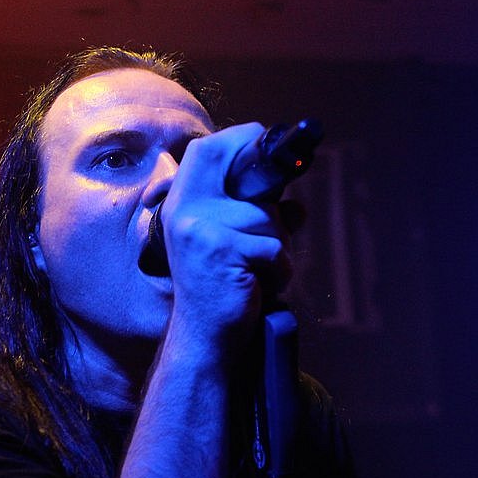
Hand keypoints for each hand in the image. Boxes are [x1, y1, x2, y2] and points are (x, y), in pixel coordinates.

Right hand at [162, 122, 290, 348]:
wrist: (203, 336)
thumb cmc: (221, 287)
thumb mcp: (227, 242)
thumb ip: (253, 214)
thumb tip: (296, 205)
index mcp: (181, 203)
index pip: (207, 149)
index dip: (240, 140)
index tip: (264, 150)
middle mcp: (184, 210)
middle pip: (243, 171)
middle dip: (269, 196)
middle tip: (274, 225)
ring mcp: (200, 229)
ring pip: (269, 216)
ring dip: (278, 247)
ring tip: (257, 271)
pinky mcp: (222, 250)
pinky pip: (275, 247)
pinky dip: (279, 270)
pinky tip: (259, 285)